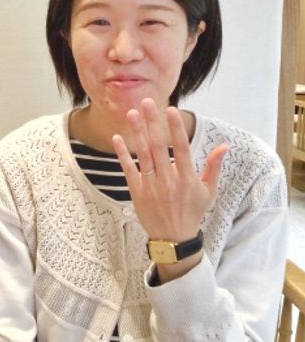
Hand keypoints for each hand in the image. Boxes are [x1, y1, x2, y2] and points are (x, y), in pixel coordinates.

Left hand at [112, 98, 227, 280]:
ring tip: (132, 113)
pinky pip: (128, 169)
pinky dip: (122, 154)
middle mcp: (168, 180)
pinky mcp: (137, 191)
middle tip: (146, 102)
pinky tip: (117, 137)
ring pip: (143, 155)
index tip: (170, 110)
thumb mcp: (208, 191)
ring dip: (137, 132)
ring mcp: (151, 186)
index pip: (182, 148)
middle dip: (152, 123)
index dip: (175, 129)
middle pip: (159, 146)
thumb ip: (213, 167)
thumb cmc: (192, 212)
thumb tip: (224, 145)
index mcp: (187, 179)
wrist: (173, 239)